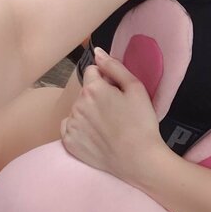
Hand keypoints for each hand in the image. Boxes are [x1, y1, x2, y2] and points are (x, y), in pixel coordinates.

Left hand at [60, 48, 163, 184]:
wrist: (139, 160)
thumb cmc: (142, 123)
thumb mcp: (136, 88)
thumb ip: (115, 67)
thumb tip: (97, 52)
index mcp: (93, 88)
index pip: (92, 71)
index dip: (107, 79)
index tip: (118, 93)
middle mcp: (77, 104)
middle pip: (85, 91)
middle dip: (97, 97)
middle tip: (116, 113)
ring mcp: (71, 125)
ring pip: (77, 109)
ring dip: (88, 113)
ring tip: (108, 127)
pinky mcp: (69, 143)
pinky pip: (69, 127)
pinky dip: (80, 129)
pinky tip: (96, 136)